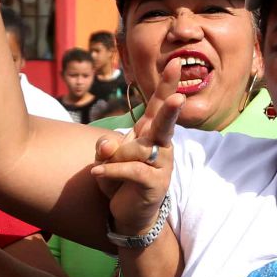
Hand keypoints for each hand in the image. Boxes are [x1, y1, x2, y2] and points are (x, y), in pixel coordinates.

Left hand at [91, 60, 183, 239]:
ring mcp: (161, 165)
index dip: (166, 85)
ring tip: (103, 168)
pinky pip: (132, 170)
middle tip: (178, 98)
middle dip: (170, 109)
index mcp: (149, 133)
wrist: (129, 214)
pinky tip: (98, 174)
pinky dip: (112, 170)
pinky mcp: (155, 184)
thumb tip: (106, 144)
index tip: (174, 62)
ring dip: (115, 158)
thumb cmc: (119, 180)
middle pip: (163, 123)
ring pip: (137, 150)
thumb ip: (104, 147)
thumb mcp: (105, 159)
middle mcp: (160, 145)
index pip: (158, 105)